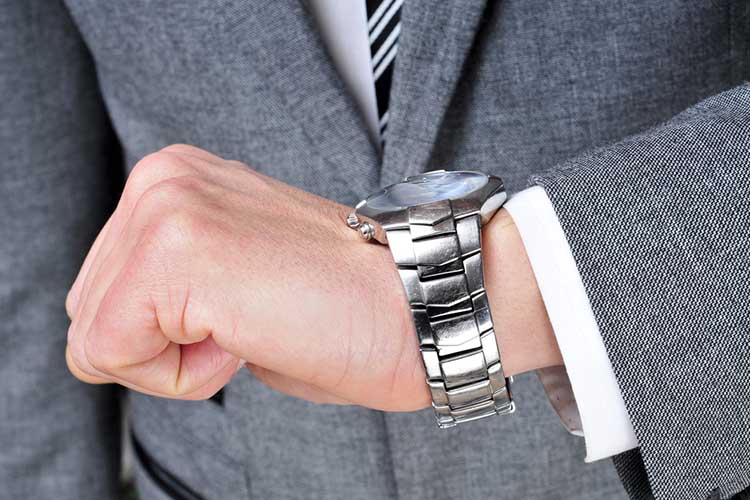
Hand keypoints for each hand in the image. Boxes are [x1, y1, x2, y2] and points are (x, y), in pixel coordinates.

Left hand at [66, 145, 560, 410]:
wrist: (428, 298)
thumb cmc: (350, 307)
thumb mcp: (239, 279)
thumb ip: (179, 287)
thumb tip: (144, 323)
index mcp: (177, 181)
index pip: (106, 291)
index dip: (173, 336)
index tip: (249, 314)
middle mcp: (162, 178)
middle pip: (90, 310)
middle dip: (163, 346)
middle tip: (253, 323)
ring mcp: (166, 207)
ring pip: (96, 335)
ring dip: (174, 358)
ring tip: (256, 324)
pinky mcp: (176, 251)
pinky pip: (112, 351)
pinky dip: (181, 374)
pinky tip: (250, 336)